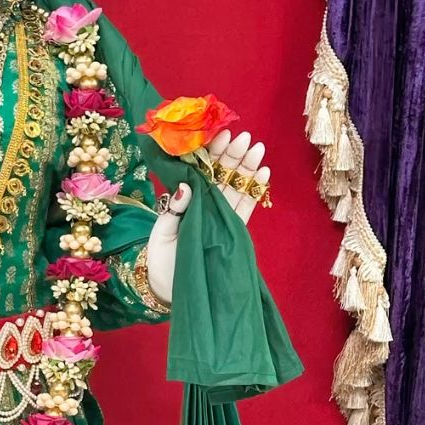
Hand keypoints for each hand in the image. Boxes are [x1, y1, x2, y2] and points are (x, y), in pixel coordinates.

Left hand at [145, 131, 270, 303]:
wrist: (168, 288)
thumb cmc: (161, 258)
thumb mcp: (162, 231)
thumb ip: (174, 209)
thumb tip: (186, 186)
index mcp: (187, 199)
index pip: (201, 170)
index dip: (211, 153)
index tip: (221, 135)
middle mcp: (205, 204)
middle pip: (222, 175)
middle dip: (233, 155)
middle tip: (245, 137)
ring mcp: (220, 217)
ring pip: (236, 188)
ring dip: (247, 168)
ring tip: (258, 149)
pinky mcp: (232, 232)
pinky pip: (246, 209)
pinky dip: (255, 191)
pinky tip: (264, 174)